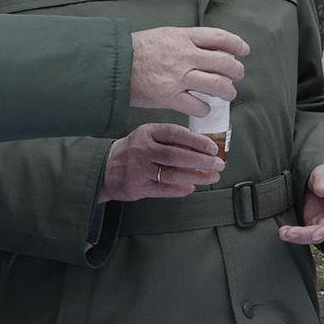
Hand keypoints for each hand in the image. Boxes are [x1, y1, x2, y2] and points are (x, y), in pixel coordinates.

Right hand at [98, 122, 224, 202]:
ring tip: (211, 177)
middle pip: (176, 155)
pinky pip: (163, 189)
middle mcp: (142, 150)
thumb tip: (202, 147)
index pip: (175, 133)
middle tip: (218, 164)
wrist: (104, 167)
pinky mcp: (138, 187)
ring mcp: (139, 169)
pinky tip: (191, 187)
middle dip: (201, 160)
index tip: (212, 147)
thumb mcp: (148, 137)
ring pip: (172, 174)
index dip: (196, 140)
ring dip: (195, 176)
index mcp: (147, 133)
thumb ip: (171, 140)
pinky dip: (180, 190)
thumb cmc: (133, 150)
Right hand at [128, 26, 250, 115]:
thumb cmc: (136, 50)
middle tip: (237, 76)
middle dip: (237, 71)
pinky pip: (198, 105)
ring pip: (217, 85)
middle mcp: (185, 56)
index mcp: (184, 37)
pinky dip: (205, 108)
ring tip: (228, 94)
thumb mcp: (164, 35)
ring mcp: (178, 77)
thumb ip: (186, 40)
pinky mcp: (169, 97)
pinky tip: (204, 108)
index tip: (244, 50)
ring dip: (228, 92)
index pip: (220, 37)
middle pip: (224, 63)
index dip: (237, 44)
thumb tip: (209, 47)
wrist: (112, 64)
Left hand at [279, 164, 323, 244]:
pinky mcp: (312, 223)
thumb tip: (323, 191)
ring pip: (313, 235)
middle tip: (289, 233)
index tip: (314, 236)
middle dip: (307, 235)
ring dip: (298, 237)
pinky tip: (284, 232)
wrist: (316, 177)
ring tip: (283, 233)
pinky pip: (305, 233)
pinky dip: (295, 234)